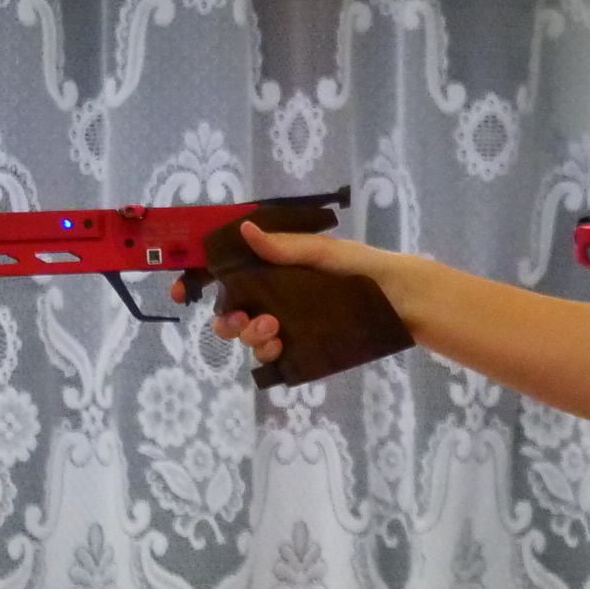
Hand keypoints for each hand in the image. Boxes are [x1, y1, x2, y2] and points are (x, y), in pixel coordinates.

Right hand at [194, 221, 425, 366]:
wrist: (408, 303)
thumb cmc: (368, 269)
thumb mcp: (328, 253)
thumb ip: (287, 247)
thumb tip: (243, 231)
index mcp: (277, 269)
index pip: (229, 275)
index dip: (200, 282)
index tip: (181, 291)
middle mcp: (278, 298)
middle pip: (234, 311)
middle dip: (228, 318)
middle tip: (244, 318)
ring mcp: (291, 326)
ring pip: (251, 337)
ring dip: (250, 336)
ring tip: (273, 329)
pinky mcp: (306, 349)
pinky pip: (275, 358)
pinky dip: (268, 354)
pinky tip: (279, 348)